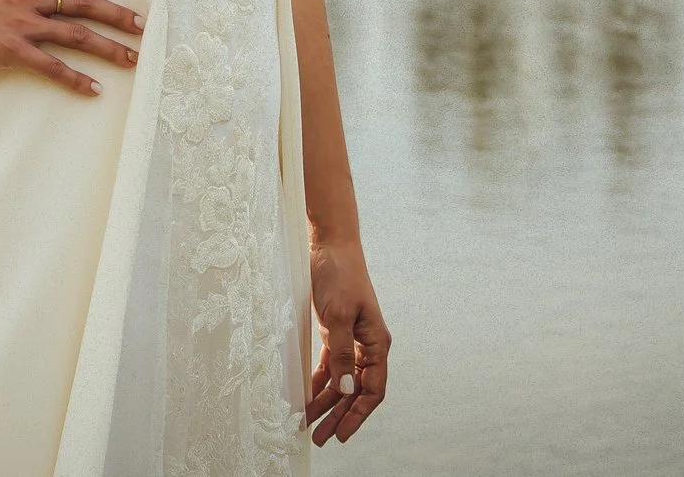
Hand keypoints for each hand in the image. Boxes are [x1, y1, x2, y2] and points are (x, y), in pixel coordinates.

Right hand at [0, 0, 141, 97]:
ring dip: (109, 46)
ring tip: (133, 58)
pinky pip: (53, 67)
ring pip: (77, 34)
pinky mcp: (13, 51)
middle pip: (82, 1)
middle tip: (142, 24)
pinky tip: (95, 89)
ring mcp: (21, 24)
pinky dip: (77, 79)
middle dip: (116, 13)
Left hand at [303, 236, 389, 444]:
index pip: (372, 389)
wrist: (330, 244)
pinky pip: (329, 365)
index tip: (341, 436)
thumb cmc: (339, 276)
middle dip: (339, 415)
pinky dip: (318, 381)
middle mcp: (367, 345)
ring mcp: (350, 339)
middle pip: (356, 390)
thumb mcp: (337, 317)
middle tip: (320, 438)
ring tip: (309, 424)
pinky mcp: (334, 331)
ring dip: (326, 402)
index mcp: (376, 343)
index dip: (358, 415)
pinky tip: (306, 396)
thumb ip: (340, 355)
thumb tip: (346, 391)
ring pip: (341, 380)